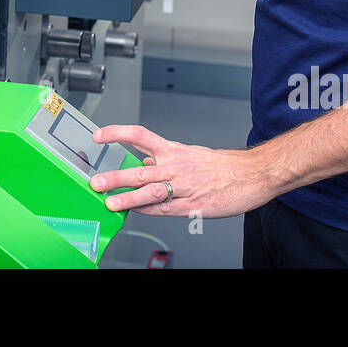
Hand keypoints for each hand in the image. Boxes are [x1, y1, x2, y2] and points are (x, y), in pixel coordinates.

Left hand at [88, 124, 270, 218]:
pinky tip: (135, 212)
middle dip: (115, 176)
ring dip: (127, 198)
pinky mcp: (192, 205)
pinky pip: (165, 209)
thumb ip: (164, 159)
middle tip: (96, 181)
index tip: (99, 136)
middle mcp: (176, 166)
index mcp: (174, 150)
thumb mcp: (189, 153)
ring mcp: (183, 187)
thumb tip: (142, 165)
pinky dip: (148, 211)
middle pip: (140, 170)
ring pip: (150, 191)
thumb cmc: (222, 165)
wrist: (252, 174)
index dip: (117, 134)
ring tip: (110, 202)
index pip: (140, 136)